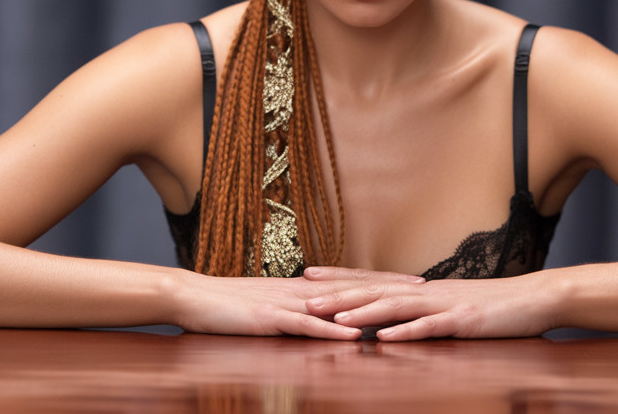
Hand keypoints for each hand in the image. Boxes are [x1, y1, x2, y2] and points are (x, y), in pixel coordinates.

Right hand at [171, 267, 424, 339]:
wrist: (193, 295)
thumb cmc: (228, 305)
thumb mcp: (270, 305)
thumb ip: (298, 309)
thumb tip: (324, 315)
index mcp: (302, 287)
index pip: (351, 280)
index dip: (384, 279)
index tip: (415, 279)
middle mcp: (301, 291)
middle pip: (354, 286)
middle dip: (390, 286)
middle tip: (425, 286)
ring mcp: (286, 303)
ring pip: (335, 305)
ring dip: (369, 306)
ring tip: (401, 307)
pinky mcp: (269, 319)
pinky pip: (305, 326)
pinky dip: (330, 331)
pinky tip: (352, 337)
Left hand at [303, 270, 555, 340]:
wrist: (535, 298)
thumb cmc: (492, 305)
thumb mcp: (450, 306)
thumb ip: (420, 309)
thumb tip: (388, 317)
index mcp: (421, 289)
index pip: (372, 279)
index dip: (339, 277)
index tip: (307, 275)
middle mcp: (426, 292)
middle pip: (375, 291)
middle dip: (338, 295)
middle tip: (303, 298)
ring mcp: (444, 305)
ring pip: (396, 307)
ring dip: (362, 312)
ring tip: (332, 318)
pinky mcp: (463, 321)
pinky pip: (430, 328)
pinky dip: (405, 333)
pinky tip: (383, 339)